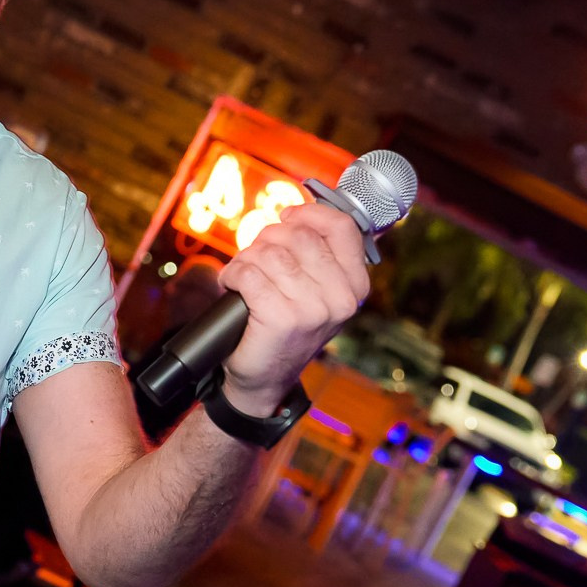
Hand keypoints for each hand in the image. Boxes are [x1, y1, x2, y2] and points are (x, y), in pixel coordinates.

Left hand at [215, 201, 369, 414]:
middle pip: (297, 236)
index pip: (341, 227)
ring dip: (246, 260)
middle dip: (266, 240)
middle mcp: (341, 298)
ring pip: (269, 254)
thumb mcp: (314, 291)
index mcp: (355, 285)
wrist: (264, 378)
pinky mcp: (283, 320)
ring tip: (242, 276)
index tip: (286, 217)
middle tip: (255, 259)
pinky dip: (232, 276)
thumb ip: (318, 254)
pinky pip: (249, 274)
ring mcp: (314, 310)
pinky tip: (231, 287)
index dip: (308, 213)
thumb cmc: (284, 326)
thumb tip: (302, 208)